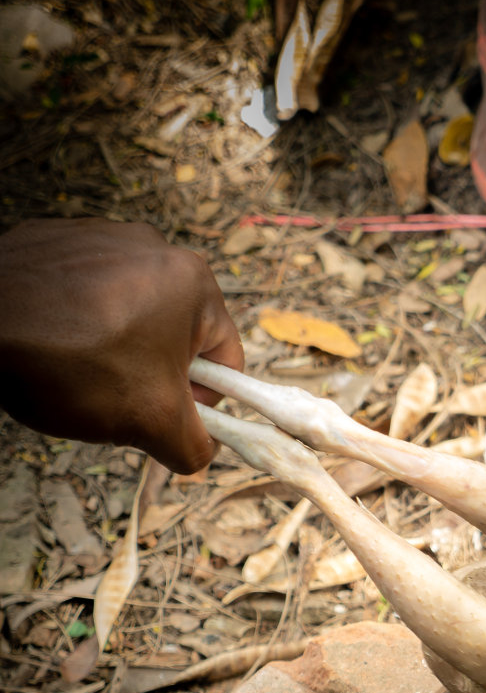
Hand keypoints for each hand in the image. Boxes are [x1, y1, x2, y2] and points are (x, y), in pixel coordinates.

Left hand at [0, 219, 242, 473]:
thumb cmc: (70, 364)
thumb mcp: (151, 422)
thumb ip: (193, 445)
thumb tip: (198, 454)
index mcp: (193, 282)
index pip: (225, 357)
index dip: (204, 399)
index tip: (171, 417)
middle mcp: (152, 248)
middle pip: (174, 333)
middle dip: (152, 373)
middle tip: (120, 400)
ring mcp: (98, 238)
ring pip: (129, 314)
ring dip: (115, 348)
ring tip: (79, 372)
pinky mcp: (53, 240)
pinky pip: (83, 293)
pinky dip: (75, 322)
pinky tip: (53, 344)